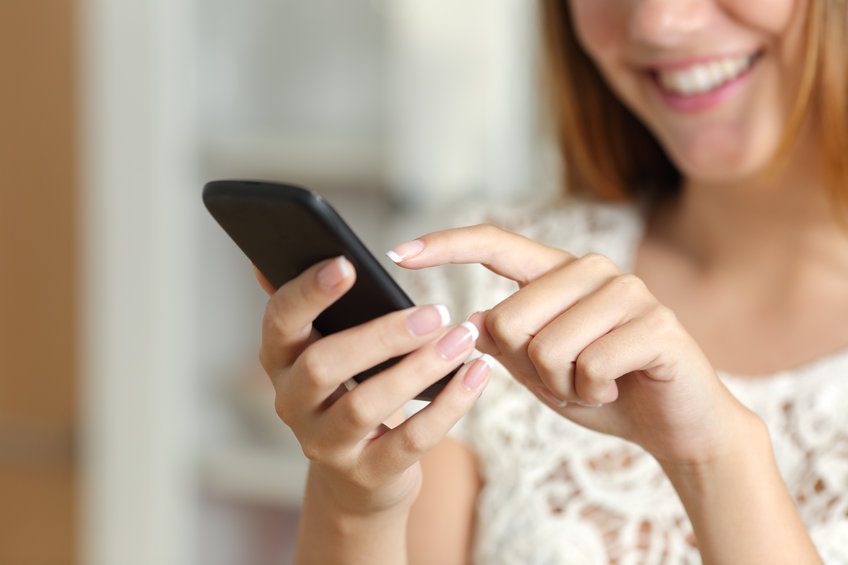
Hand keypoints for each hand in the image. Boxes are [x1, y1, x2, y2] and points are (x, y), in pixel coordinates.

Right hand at [254, 257, 490, 516]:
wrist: (360, 475)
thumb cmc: (349, 389)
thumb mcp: (326, 347)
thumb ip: (312, 305)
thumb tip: (285, 253)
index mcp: (280, 358)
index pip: (280, 320)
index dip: (309, 292)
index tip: (347, 263)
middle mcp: (292, 402)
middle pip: (322, 366)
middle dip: (380, 336)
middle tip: (434, 311)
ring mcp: (326, 443)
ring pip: (366, 405)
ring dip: (420, 368)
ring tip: (463, 338)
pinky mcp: (368, 474)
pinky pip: (411, 441)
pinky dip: (449, 406)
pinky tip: (477, 374)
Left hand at [388, 225, 754, 465]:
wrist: (677, 424)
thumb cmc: (604, 391)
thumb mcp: (541, 370)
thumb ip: (508, 343)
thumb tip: (470, 320)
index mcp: (558, 275)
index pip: (494, 244)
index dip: (445, 246)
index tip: (397, 252)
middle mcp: (592, 271)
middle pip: (510, 318)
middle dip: (529, 368)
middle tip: (566, 379)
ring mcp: (628, 292)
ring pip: (547, 347)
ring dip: (563, 386)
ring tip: (593, 385)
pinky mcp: (657, 324)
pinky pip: (590, 367)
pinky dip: (593, 394)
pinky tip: (616, 390)